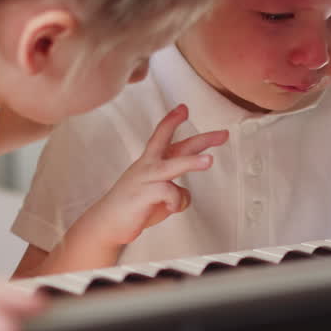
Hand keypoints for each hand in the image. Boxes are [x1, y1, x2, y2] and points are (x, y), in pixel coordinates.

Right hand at [74, 104, 227, 247]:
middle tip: (223, 134)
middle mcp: (149, 165)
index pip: (162, 136)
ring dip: (192, 162)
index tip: (184, 108)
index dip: (172, 121)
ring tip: (210, 160)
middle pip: (177, 146)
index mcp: (150, 162)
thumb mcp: (157, 194)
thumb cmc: (134, 206)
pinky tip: (170, 207)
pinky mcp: (145, 193)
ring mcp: (147, 178)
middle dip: (201, 139)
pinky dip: (176, 203)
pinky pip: (171, 194)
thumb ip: (174, 190)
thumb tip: (185, 194)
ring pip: (174, 166)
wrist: (107, 222)